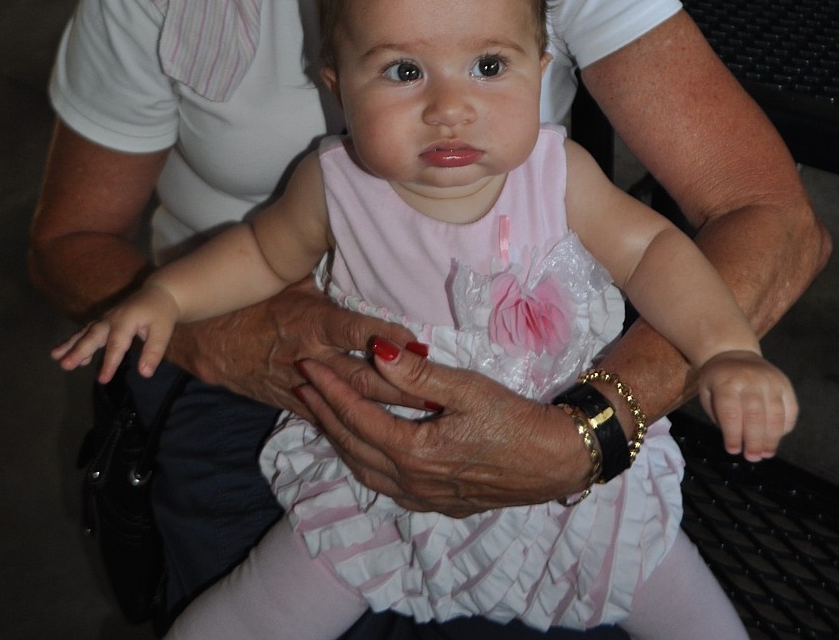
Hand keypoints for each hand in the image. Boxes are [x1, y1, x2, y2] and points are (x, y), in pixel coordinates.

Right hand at [51, 280, 179, 381]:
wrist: (157, 293)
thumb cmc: (161, 314)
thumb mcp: (163, 331)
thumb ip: (153, 352)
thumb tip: (145, 374)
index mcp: (126, 320)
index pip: (116, 345)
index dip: (109, 362)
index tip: (102, 380)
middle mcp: (112, 318)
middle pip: (93, 335)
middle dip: (78, 350)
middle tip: (64, 365)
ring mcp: (105, 319)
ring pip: (85, 332)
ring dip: (70, 344)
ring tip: (55, 357)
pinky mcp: (102, 321)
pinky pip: (86, 331)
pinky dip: (75, 341)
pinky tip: (65, 354)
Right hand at [167, 278, 415, 415]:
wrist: (209, 341)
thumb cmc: (257, 303)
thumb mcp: (293, 282)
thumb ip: (328, 276)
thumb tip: (361, 247)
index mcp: (313, 322)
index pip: (356, 330)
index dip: (387, 337)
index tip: (418, 344)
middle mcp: (311, 356)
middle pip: (362, 376)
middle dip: (399, 387)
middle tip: (436, 394)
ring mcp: (303, 385)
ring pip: (349, 403)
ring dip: (384, 410)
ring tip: (421, 418)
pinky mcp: (293, 403)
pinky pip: (329, 419)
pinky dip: (354, 426)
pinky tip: (383, 438)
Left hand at [293, 339, 588, 514]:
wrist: (555, 461)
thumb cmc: (514, 419)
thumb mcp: (467, 388)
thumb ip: (418, 374)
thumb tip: (376, 350)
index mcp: (415, 452)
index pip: (356, 417)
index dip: (329, 390)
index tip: (307, 366)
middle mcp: (412, 482)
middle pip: (352, 446)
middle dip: (323, 414)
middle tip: (300, 385)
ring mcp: (424, 498)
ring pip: (365, 471)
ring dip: (339, 441)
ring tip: (320, 414)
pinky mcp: (439, 504)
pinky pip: (386, 485)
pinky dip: (364, 463)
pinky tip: (363, 451)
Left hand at [698, 350, 797, 460]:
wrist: (734, 353)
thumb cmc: (719, 380)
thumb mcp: (707, 392)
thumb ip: (719, 416)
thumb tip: (737, 442)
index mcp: (726, 381)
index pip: (730, 411)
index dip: (733, 434)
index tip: (733, 450)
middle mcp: (750, 379)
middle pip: (755, 415)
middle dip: (754, 441)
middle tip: (752, 457)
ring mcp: (770, 381)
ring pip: (775, 415)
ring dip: (771, 439)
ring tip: (765, 453)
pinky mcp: (785, 384)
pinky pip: (790, 410)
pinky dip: (785, 428)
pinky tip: (776, 438)